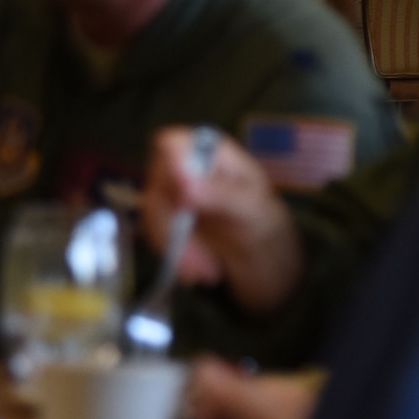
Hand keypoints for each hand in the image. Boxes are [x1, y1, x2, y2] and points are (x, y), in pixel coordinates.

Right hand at [144, 126, 305, 314]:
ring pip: (153, 215)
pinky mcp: (166, 219)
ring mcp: (172, 193)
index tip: (183, 204)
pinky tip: (198, 272)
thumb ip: (220, 193)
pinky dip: (174, 257)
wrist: (264, 255)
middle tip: (198, 262)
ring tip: (208, 274)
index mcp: (210, 151)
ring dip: (176, 250)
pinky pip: (155, 235)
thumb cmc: (265, 222)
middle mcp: (185, 167)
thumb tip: (183, 182)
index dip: (168, 169)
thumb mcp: (252, 209)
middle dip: (174, 227)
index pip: (172, 144)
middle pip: (157, 185)